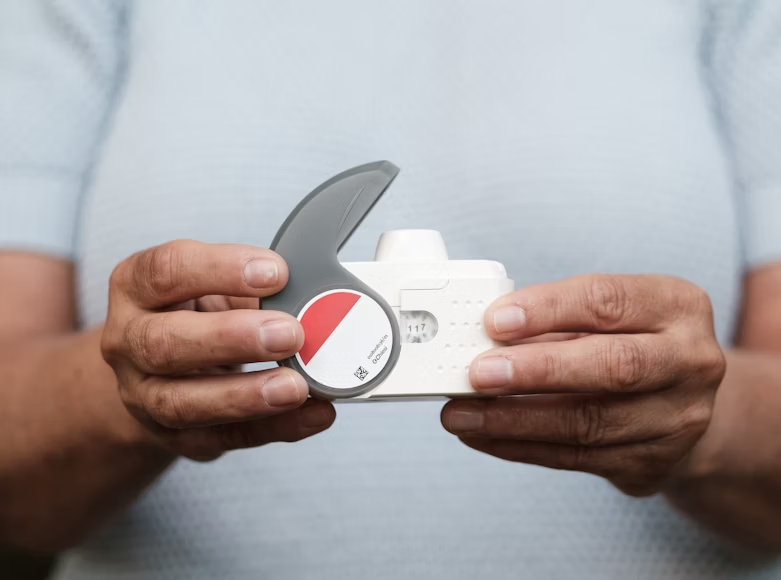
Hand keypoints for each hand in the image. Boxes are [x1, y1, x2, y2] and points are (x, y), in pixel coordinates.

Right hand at [101, 240, 333, 460]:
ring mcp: (143, 395)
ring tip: (296, 387)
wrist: (157, 372)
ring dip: (245, 396)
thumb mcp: (213, 286)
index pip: (165, 271)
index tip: (276, 273)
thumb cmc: (195, 314)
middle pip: (164, 342)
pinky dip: (274, 427)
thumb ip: (253, 289)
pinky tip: (313, 414)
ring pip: (181, 403)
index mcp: (136, 287)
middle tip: (290, 333)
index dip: (221, 269)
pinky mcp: (173, 437)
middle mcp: (128, 341)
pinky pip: (222, 437)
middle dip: (231, 338)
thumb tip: (310, 298)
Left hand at [441, 274, 725, 495]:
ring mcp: (677, 418)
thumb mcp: (609, 316)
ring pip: (588, 422)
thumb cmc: (628, 342)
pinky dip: (521, 446)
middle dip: (536, 370)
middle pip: (612, 366)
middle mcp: (690, 361)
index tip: (494, 320)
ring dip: (514, 420)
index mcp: (677, 306)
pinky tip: (483, 436)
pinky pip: (575, 457)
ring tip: (462, 414)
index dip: (547, 310)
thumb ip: (554, 321)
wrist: (680, 403)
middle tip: (478, 373)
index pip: (607, 301)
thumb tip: (482, 337)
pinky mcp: (652, 462)